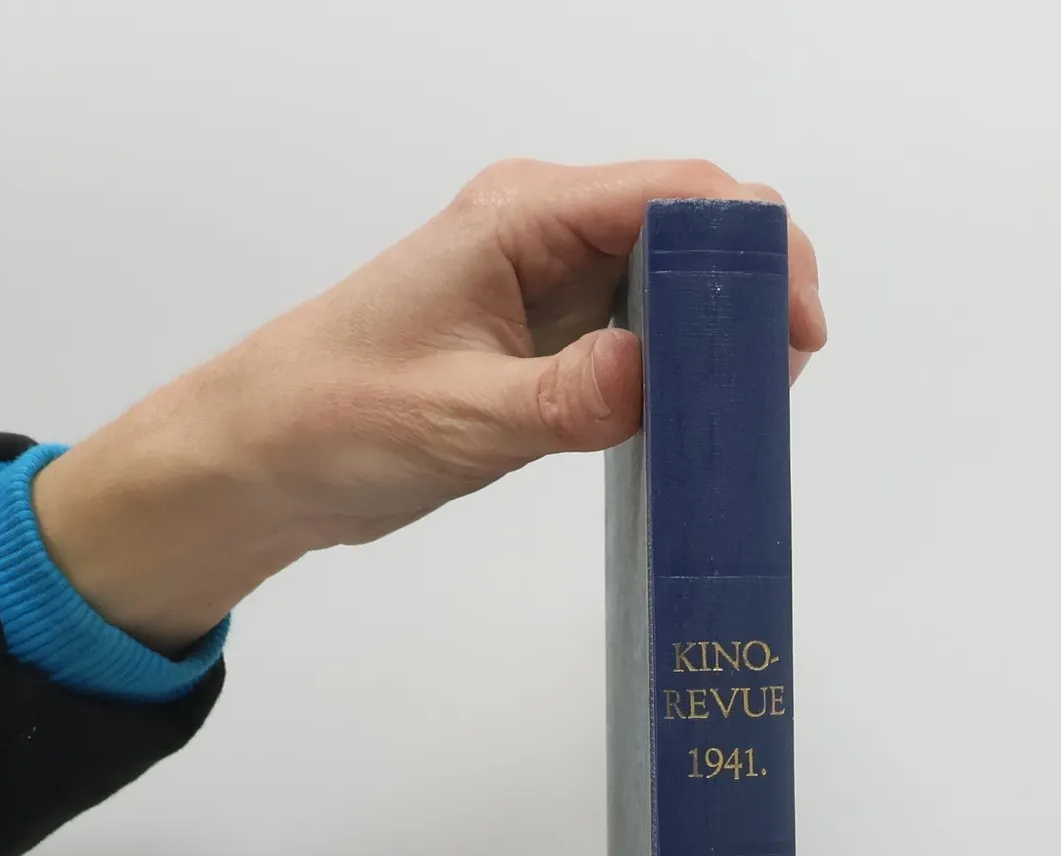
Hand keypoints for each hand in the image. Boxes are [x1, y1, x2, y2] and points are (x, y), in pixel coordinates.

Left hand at [30, 158, 826, 652]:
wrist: (263, 455)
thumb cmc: (334, 417)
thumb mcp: (459, 418)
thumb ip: (565, 397)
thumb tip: (657, 374)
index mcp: (520, 218)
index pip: (671, 195)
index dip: (753, 248)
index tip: (797, 324)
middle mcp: (541, 230)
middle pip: (688, 222)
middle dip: (756, 284)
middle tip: (788, 371)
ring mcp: (545, 281)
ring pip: (671, 274)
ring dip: (726, 324)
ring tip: (758, 396)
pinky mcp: (544, 334)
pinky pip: (640, 324)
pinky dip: (685, 356)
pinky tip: (702, 406)